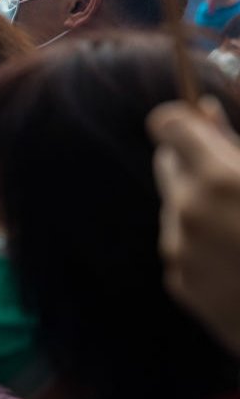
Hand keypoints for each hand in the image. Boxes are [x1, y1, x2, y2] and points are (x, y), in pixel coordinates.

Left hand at [148, 97, 239, 357]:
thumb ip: (234, 143)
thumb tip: (205, 113)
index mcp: (220, 179)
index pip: (168, 125)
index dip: (184, 119)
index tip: (199, 120)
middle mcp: (188, 214)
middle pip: (167, 164)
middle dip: (193, 157)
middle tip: (224, 162)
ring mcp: (180, 252)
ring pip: (176, 207)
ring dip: (199, 202)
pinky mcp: (181, 286)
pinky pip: (182, 246)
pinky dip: (202, 241)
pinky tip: (239, 254)